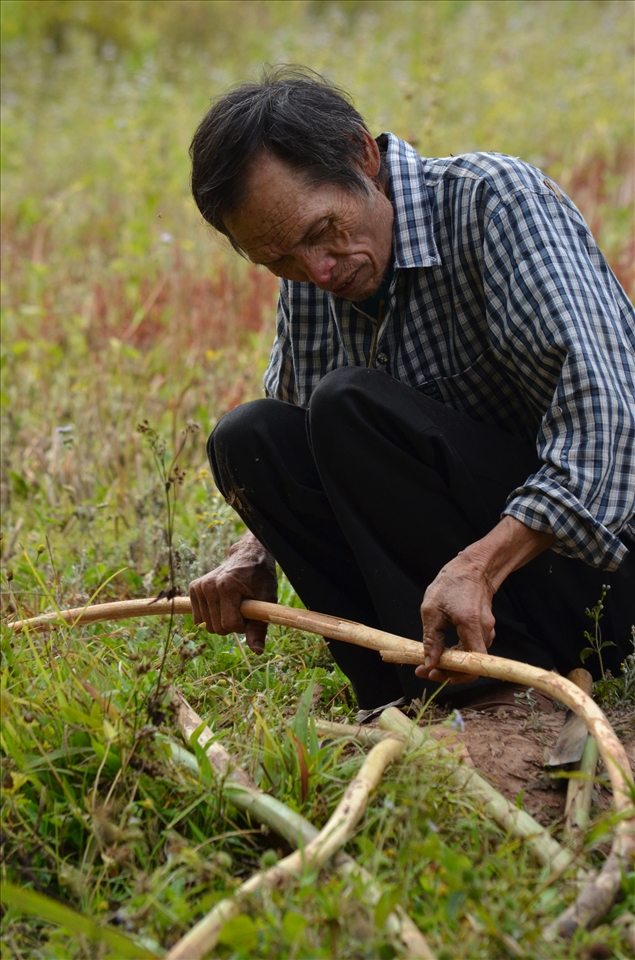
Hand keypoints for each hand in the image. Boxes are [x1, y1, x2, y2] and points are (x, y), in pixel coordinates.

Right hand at [189, 531, 276, 652]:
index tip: (250, 613)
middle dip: (232, 624)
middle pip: (217, 628)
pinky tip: (221, 604)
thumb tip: (257, 651)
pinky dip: (211, 617)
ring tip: (232, 604)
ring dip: (221, 621)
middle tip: (242, 608)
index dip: (243, 625)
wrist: (249, 556)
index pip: (230, 625)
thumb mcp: (266, 601)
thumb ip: (259, 628)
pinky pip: (199, 619)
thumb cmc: (260, 579)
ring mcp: (199, 586)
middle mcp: (208, 586)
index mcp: (226, 586)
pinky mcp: (194, 588)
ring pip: (207, 626)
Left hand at [415, 517, 554, 684]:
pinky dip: (457, 653)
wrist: (474, 568)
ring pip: (469, 657)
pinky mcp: (484, 630)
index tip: (432, 673)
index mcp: (471, 625)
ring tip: (430, 660)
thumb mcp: (432, 609)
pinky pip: (471, 648)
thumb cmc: (452, 583)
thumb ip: (431, 640)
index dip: (453, 676)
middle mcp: (484, 631)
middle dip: (446, 671)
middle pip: (470, 665)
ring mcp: (487, 631)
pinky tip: (442, 650)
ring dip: (451, 663)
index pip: (472, 665)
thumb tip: (430, 664)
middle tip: (424, 670)